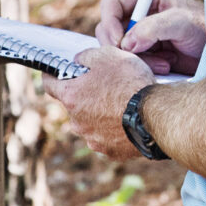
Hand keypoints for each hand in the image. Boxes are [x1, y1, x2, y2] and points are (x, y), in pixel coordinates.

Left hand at [44, 47, 155, 161]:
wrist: (155, 115)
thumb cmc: (131, 83)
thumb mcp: (107, 55)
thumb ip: (86, 57)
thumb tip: (79, 61)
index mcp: (71, 97)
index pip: (49, 84)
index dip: (53, 75)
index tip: (58, 71)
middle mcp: (77, 121)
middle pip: (74, 105)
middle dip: (85, 96)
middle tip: (105, 86)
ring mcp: (93, 139)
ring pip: (90, 123)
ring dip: (100, 114)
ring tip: (122, 104)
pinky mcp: (110, 151)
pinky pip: (107, 137)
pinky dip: (114, 129)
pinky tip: (128, 120)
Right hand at [96, 0, 205, 76]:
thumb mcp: (183, 23)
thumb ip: (154, 27)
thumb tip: (127, 43)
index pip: (112, 4)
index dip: (110, 22)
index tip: (120, 42)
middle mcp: (140, 16)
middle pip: (109, 29)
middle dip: (122, 46)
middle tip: (139, 57)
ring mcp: (142, 36)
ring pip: (119, 50)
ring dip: (138, 59)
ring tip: (165, 63)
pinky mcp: (147, 55)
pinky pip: (132, 63)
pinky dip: (145, 68)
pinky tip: (166, 67)